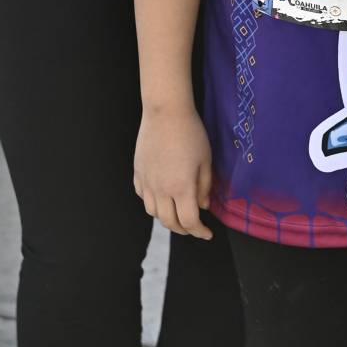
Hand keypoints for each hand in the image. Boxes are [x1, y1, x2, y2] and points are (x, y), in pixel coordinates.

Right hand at [133, 104, 213, 238]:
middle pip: (169, 222)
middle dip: (184, 229)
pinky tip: (161, 198)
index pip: (189, 221)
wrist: (166, 112)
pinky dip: (152, 203)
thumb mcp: (206, 161)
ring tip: (177, 214)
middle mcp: (160, 189)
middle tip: (194, 227)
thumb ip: (205, 187)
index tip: (208, 233)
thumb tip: (203, 206)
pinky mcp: (138, 171)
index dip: (200, 232)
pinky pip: (142, 196)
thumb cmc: (191, 133)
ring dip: (166, 218)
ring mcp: (146, 181)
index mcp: (181, 188)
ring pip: (153, 212)